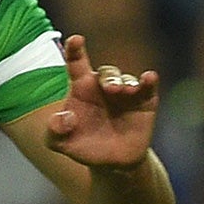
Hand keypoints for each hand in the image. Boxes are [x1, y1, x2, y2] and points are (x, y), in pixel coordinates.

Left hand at [45, 34, 159, 170]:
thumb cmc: (83, 146)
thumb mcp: (59, 142)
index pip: (76, 63)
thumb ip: (54, 131)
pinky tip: (149, 78)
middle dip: (110, 78)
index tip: (76, 40)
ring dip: (127, 83)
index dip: (75, 49)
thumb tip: (64, 118)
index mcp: (81, 88)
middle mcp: (104, 86)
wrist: (111, 163)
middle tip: (112, 89)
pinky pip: (148, 86)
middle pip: (107, 72)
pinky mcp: (144, 101)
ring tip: (126, 91)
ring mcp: (126, 92)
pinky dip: (149, 80)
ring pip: (127, 79)